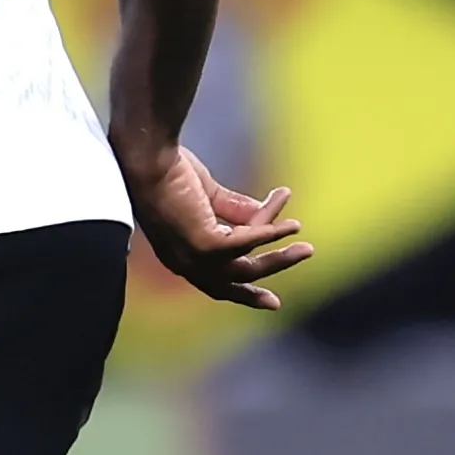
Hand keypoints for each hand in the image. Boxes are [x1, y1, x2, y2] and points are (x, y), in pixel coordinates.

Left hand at [120, 138, 312, 311]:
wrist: (148, 157)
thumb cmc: (169, 171)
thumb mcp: (207, 195)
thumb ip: (235, 209)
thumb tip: (266, 216)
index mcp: (182, 255)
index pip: (217, 282)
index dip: (244, 290)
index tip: (271, 297)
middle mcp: (186, 263)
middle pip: (236, 280)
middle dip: (271, 273)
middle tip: (303, 260)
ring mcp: (194, 257)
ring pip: (248, 267)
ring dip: (280, 257)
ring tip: (306, 243)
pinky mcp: (205, 244)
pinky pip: (248, 242)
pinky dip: (271, 234)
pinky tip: (290, 224)